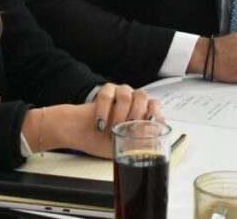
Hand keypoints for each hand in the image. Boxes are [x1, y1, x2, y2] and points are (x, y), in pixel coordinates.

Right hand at [26, 84, 161, 158]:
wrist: (82, 132)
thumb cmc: (105, 140)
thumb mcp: (125, 144)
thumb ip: (139, 141)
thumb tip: (152, 142)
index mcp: (142, 111)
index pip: (155, 106)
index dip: (155, 112)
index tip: (150, 122)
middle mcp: (132, 99)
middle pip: (142, 96)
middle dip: (138, 112)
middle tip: (130, 128)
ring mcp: (119, 93)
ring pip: (126, 95)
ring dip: (120, 113)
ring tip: (113, 129)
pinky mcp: (105, 90)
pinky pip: (106, 95)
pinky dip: (104, 111)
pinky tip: (100, 124)